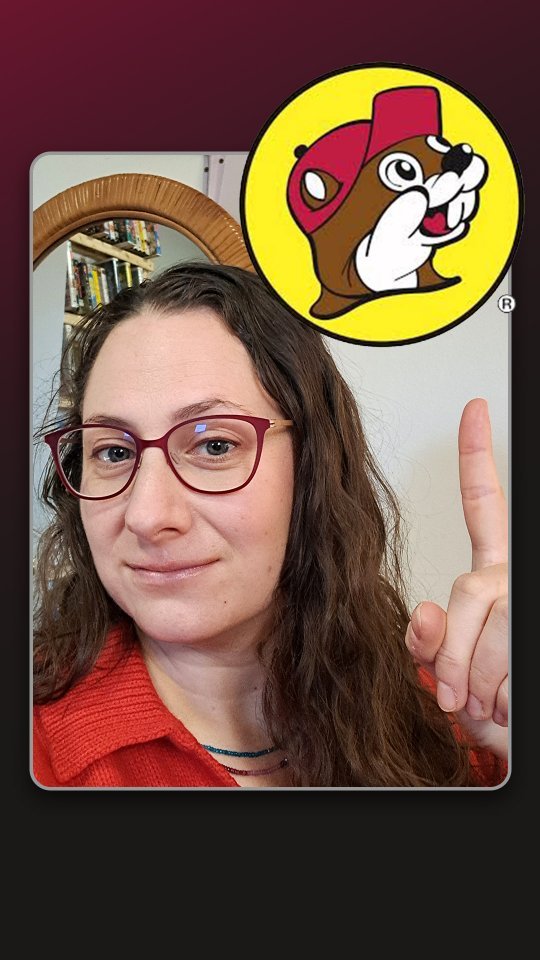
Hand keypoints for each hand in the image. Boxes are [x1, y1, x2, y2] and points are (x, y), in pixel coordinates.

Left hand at [404, 398, 507, 759]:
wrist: (520, 742)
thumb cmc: (495, 712)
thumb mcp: (454, 677)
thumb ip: (434, 643)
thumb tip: (422, 615)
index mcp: (493, 578)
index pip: (483, 508)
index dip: (477, 458)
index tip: (473, 412)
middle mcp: (516, 579)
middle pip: (467, 588)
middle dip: (452, 652)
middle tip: (456, 697)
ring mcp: (526, 600)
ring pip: (486, 624)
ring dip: (474, 680)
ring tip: (488, 704)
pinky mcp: (533, 622)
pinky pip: (503, 651)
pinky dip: (494, 689)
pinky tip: (506, 703)